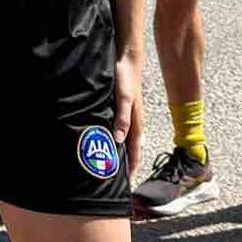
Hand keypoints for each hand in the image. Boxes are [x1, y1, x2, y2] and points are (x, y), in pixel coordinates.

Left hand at [113, 56, 141, 175]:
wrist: (126, 59)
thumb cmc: (125, 78)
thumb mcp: (124, 99)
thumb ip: (122, 118)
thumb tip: (119, 141)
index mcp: (136, 122)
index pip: (135, 150)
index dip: (132, 166)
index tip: (126, 183)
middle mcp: (133, 121)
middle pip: (129, 148)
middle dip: (125, 163)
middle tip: (115, 179)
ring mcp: (127, 115)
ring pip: (123, 140)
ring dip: (118, 152)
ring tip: (109, 165)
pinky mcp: (121, 109)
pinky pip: (117, 130)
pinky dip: (113, 139)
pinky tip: (105, 141)